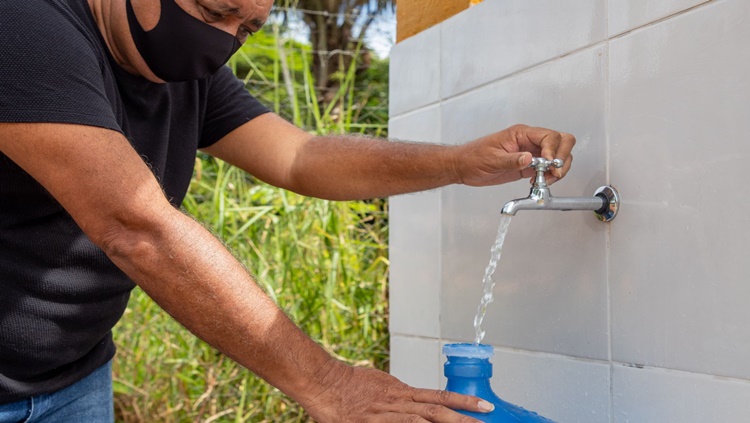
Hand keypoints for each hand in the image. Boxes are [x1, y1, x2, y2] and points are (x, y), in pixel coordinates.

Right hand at [302, 362, 492, 421]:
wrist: (324, 383)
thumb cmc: (348, 385)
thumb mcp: (379, 385)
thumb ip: (398, 396)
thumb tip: (415, 404)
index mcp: (402, 391)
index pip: (440, 397)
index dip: (463, 401)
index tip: (484, 407)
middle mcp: (400, 401)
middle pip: (439, 410)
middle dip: (465, 417)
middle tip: (488, 420)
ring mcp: (388, 413)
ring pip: (425, 420)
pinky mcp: (375, 422)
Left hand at [450, 124, 575, 186]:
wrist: (464, 166)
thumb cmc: (473, 157)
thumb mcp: (491, 159)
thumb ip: (512, 160)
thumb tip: (529, 159)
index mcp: (521, 134)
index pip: (549, 136)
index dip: (553, 150)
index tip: (549, 164)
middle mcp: (529, 141)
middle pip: (561, 141)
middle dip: (562, 157)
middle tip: (554, 172)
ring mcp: (531, 153)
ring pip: (558, 155)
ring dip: (559, 168)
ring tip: (546, 180)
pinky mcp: (529, 166)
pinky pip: (548, 168)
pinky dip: (551, 176)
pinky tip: (541, 182)